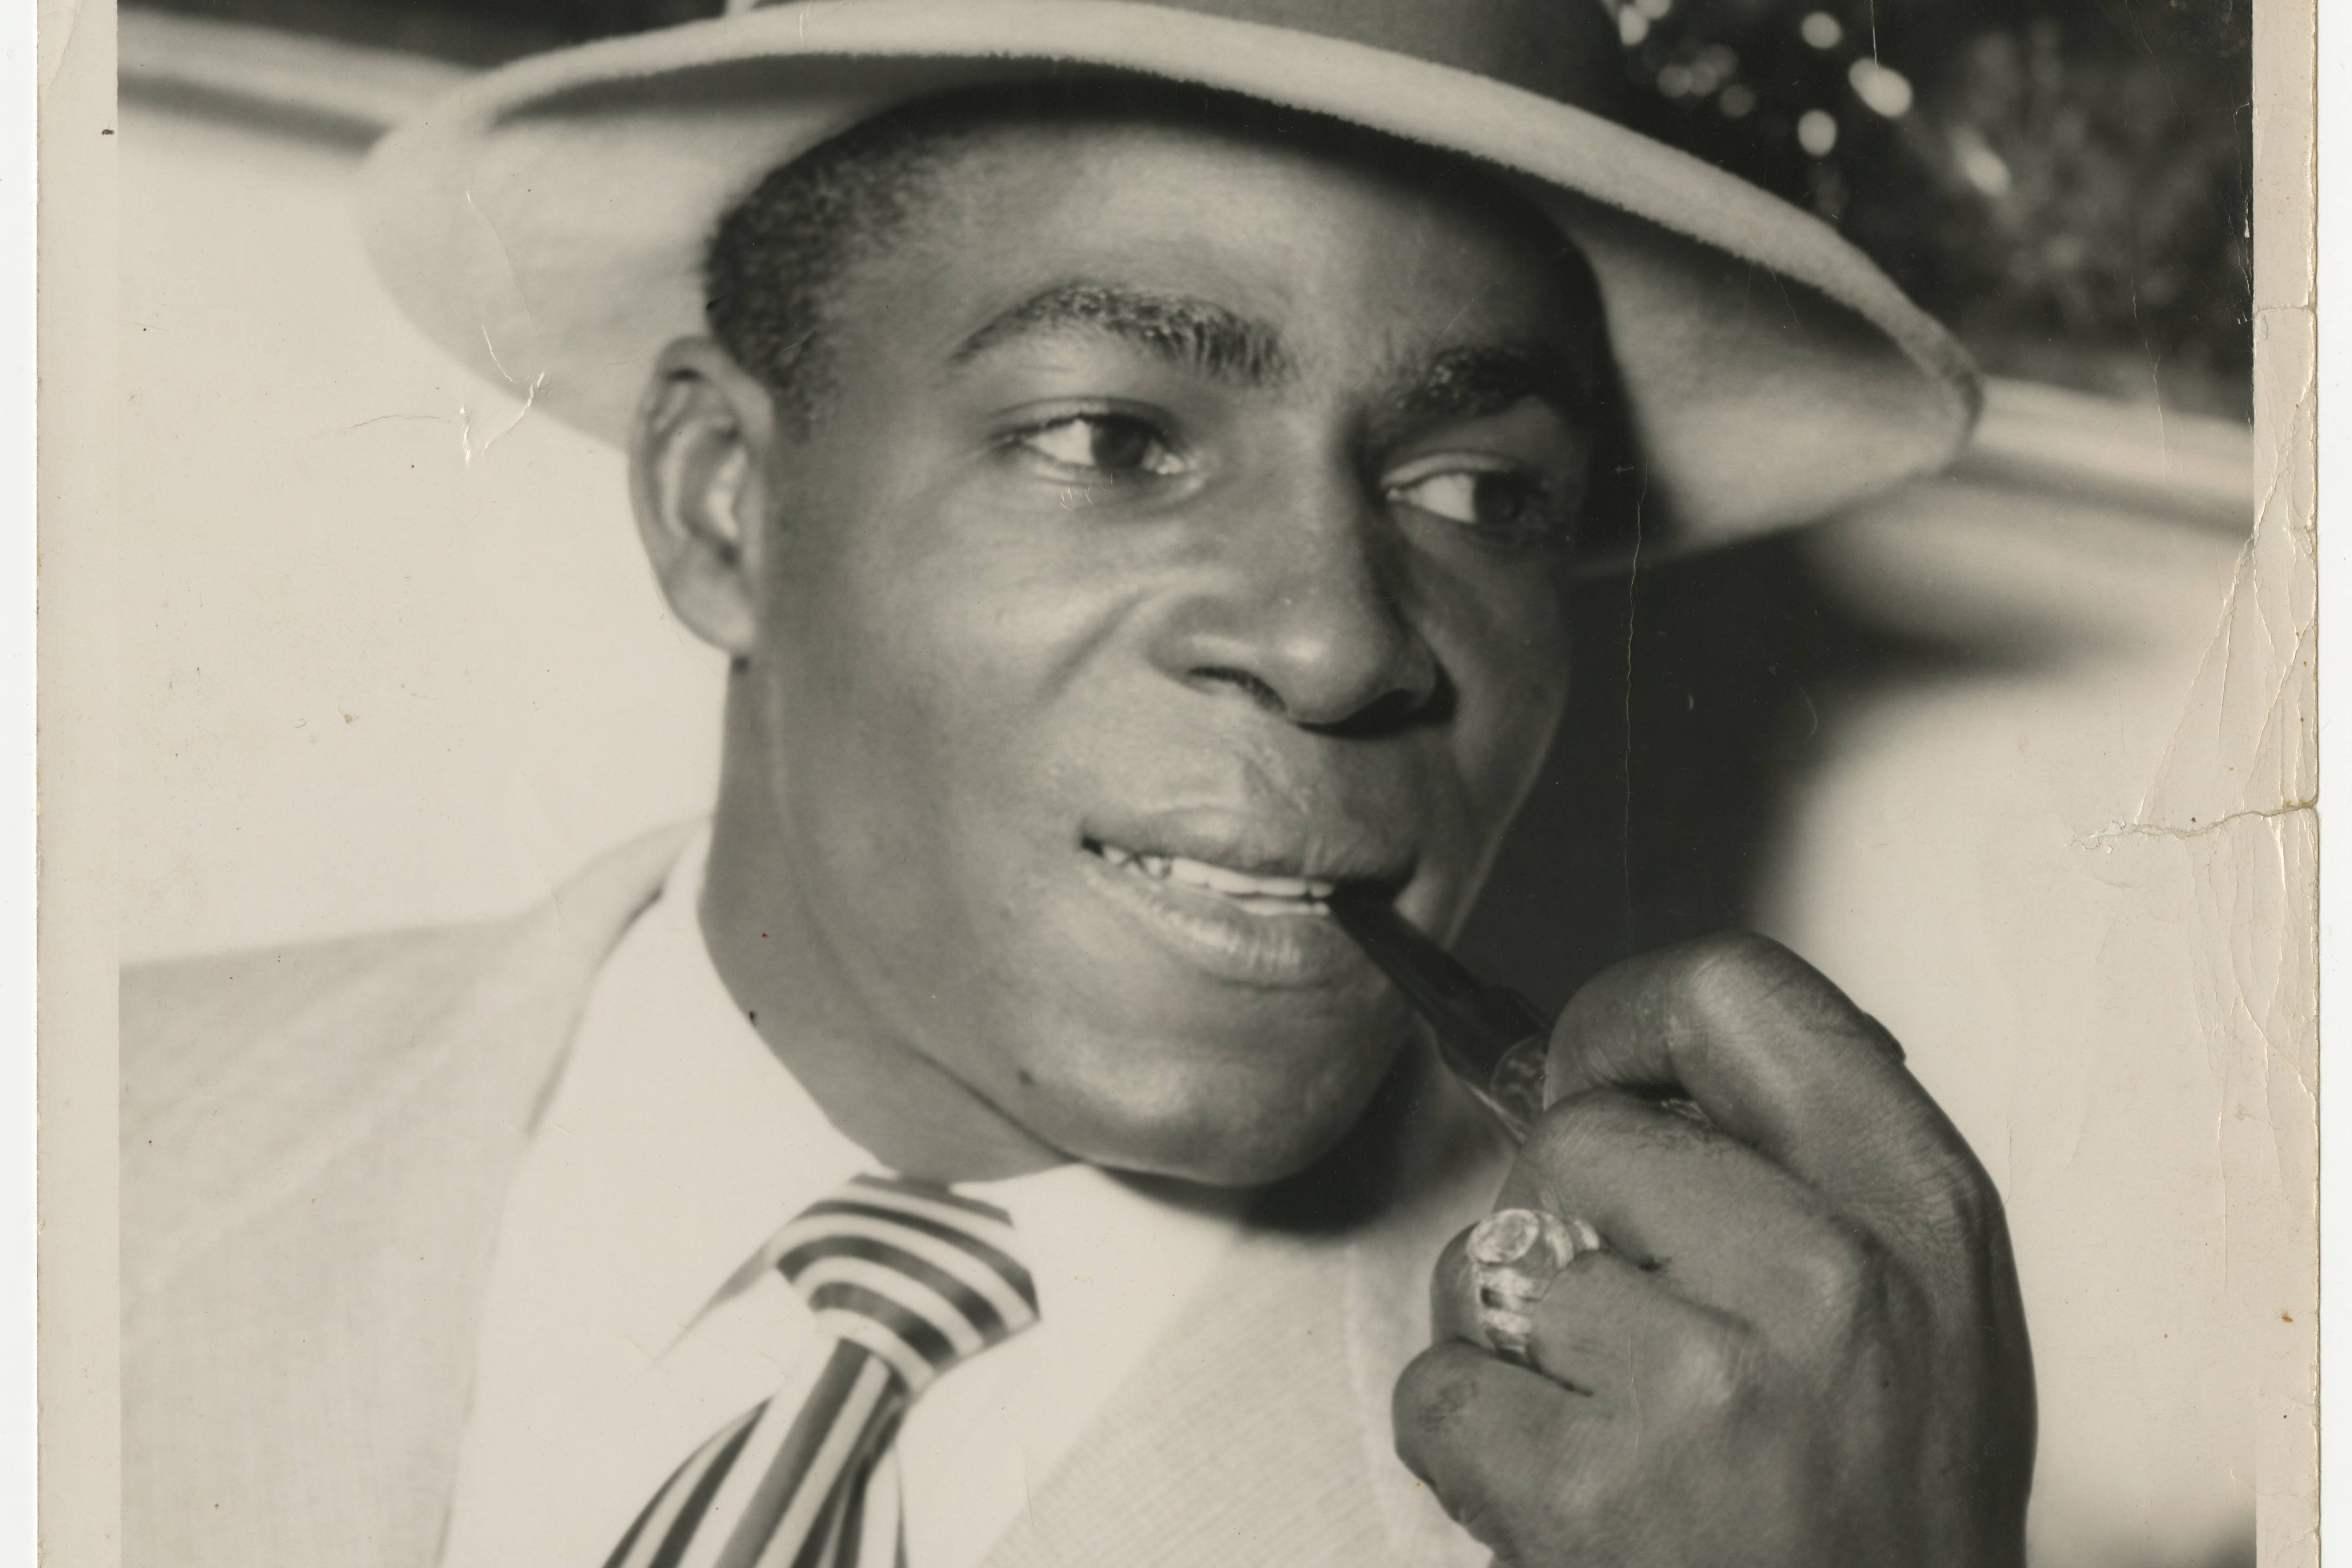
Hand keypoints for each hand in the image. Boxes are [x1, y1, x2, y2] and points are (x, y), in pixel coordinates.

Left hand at [1393, 932, 2033, 1566]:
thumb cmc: (1885, 1517)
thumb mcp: (1924, 1302)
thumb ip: (1807, 1167)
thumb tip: (1649, 1074)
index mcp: (1912, 1209)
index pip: (1730, 997)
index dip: (1625, 1018)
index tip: (1597, 1071)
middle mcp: (1821, 1281)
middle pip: (1577, 1134)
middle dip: (1565, 1216)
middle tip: (1628, 1318)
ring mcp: (1702, 1387)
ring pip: (1494, 1258)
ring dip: (1516, 1335)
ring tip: (1607, 1418)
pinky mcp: (1591, 1491)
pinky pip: (1441, 1386)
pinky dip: (1470, 1438)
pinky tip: (1560, 1484)